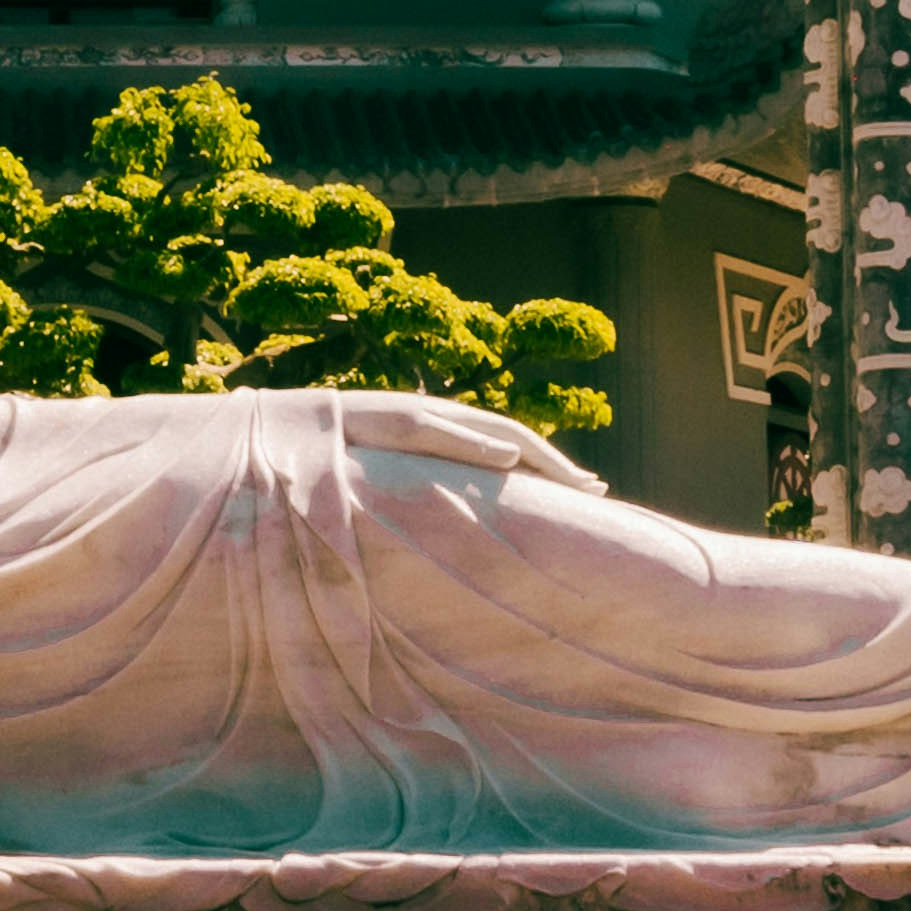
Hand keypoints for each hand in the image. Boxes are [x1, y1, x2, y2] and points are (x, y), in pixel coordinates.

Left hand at [328, 389, 572, 476]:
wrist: (313, 420)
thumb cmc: (358, 424)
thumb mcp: (409, 428)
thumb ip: (459, 440)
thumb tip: (514, 456)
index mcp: (458, 420)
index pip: (523, 444)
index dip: (558, 467)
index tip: (593, 490)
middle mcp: (455, 423)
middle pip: (521, 445)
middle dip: (558, 467)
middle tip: (597, 490)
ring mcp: (441, 432)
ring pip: (503, 452)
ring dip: (537, 469)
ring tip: (568, 488)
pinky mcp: (423, 444)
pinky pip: (478, 459)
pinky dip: (506, 471)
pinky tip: (510, 484)